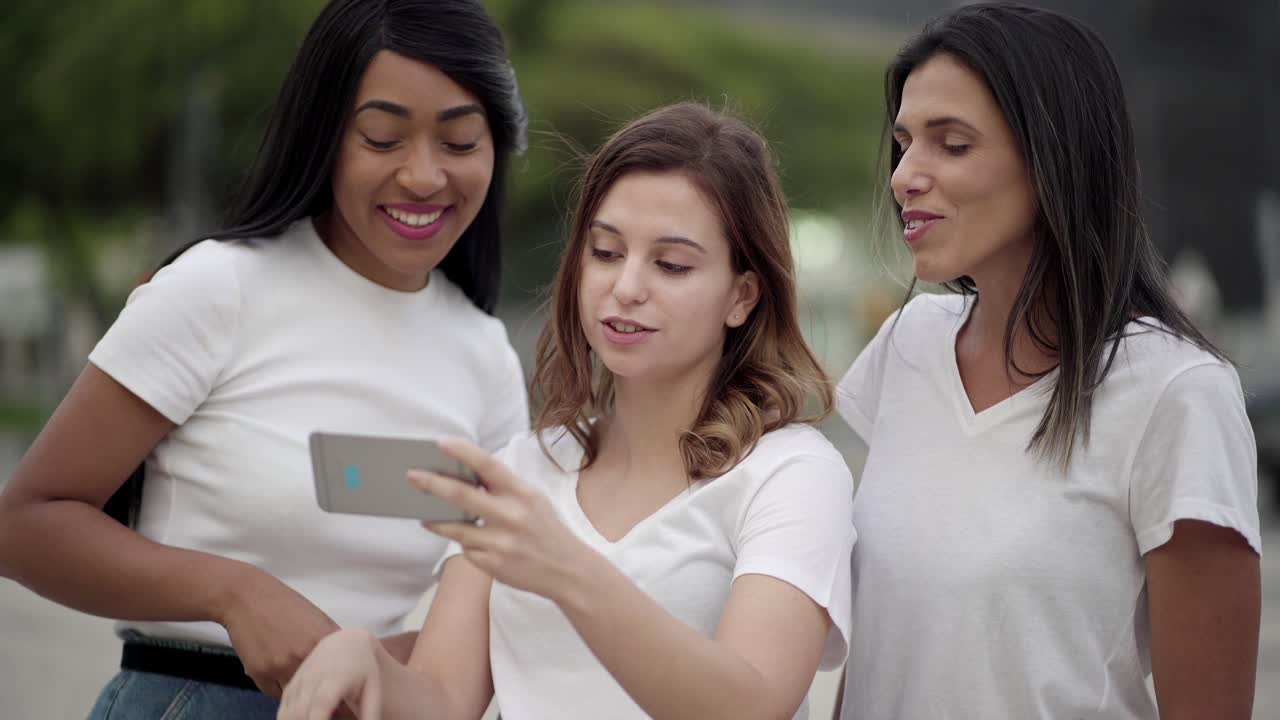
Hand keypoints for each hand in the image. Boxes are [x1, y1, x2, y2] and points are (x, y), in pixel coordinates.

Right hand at [218, 567, 340, 697]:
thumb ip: (329, 642)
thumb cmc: (283, 604)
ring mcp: (282, 665)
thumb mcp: (316, 618)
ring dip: (296, 688)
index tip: (336, 684)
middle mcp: (305, 654)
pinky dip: (277, 687)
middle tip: (313, 683)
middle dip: (316, 686)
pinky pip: (274, 693)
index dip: (337, 680)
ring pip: (296, 692)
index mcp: (324, 639)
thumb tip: (343, 663)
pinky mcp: (261, 672)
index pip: (340, 672)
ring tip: (290, 674)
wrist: (247, 596)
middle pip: (318, 685)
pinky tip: (275, 672)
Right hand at [278, 629, 382, 719]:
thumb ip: (371, 712)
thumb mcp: (373, 688)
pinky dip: (288, 719)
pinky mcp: (290, 686)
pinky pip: (283, 709)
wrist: (346, 643)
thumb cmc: (363, 669)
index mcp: (336, 678)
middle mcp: (313, 678)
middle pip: (301, 711)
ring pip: (288, 712)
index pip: (321, 703)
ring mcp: (299, 681)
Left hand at [411, 438, 594, 601]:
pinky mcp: (492, 564)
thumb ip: (503, 487)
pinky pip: (466, 549)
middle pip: (462, 496)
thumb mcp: (532, 499)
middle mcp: (511, 516)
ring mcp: (500, 542)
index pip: (489, 466)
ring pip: (455, 528)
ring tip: (424, 514)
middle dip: (432, 484)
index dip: (463, 452)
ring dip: (435, 520)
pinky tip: (470, 541)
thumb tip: (464, 475)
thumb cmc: (545, 528)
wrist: (566, 570)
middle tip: (411, 476)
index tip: (440, 443)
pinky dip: (465, 543)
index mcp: (522, 493)